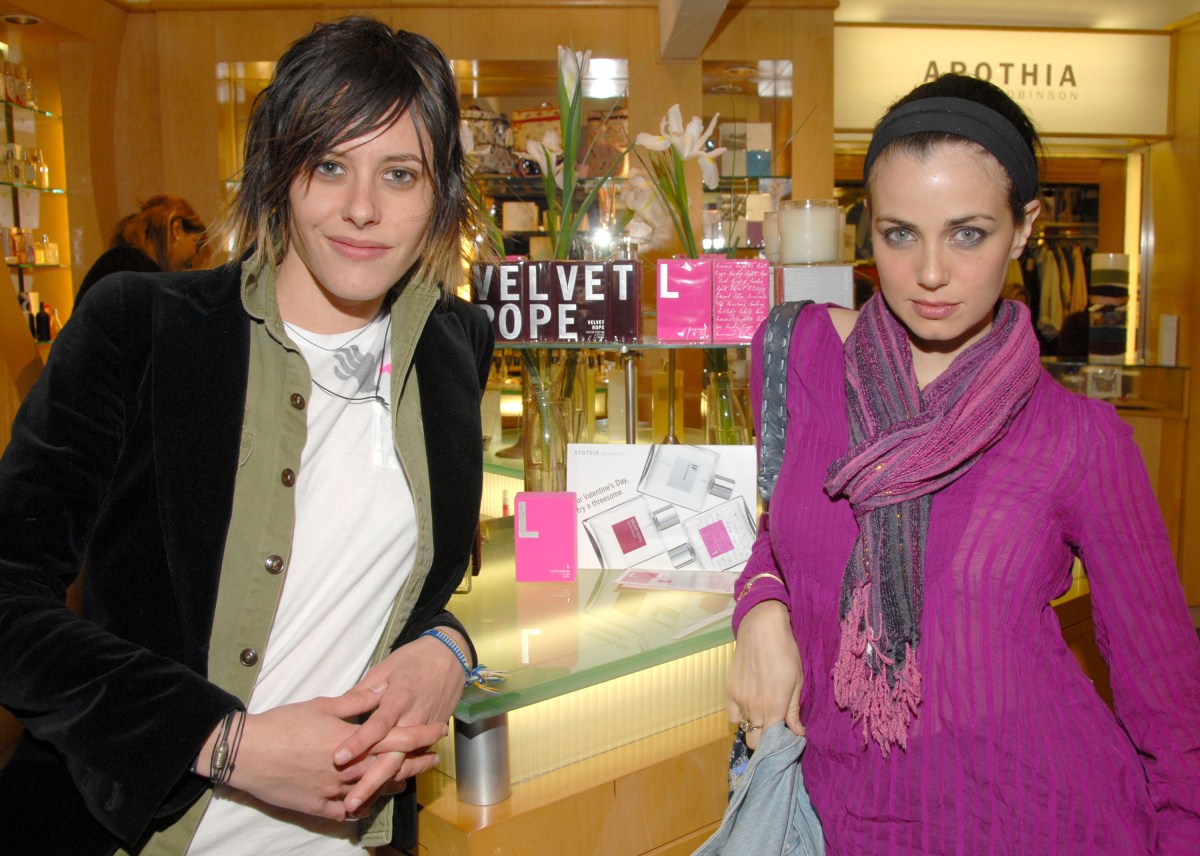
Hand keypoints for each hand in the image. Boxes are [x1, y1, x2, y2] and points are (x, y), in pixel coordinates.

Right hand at [196, 692, 446, 820]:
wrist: (248, 753)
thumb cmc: (284, 723)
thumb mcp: (322, 705)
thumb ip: (356, 701)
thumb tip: (381, 692)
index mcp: (352, 741)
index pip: (397, 738)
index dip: (421, 735)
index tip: (438, 731)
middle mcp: (348, 770)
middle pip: (392, 767)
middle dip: (416, 762)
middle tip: (432, 758)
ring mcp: (334, 792)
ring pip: (374, 792)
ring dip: (394, 784)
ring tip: (408, 779)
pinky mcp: (318, 808)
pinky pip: (348, 812)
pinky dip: (363, 806)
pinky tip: (371, 802)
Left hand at [332, 629, 467, 814]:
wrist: (451, 657)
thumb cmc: (413, 659)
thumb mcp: (385, 668)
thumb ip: (363, 691)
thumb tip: (339, 707)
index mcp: (399, 697)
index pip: (378, 725)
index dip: (359, 742)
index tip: (338, 758)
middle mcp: (413, 718)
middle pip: (392, 756)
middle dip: (370, 782)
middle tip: (349, 804)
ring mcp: (425, 730)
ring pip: (404, 764)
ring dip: (383, 786)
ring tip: (361, 806)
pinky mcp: (431, 736)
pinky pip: (413, 760)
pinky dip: (397, 778)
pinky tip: (379, 794)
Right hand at [727, 600, 803, 749]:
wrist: (761, 629)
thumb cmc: (785, 653)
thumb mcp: (797, 681)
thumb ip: (793, 711)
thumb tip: (798, 734)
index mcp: (774, 708)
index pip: (772, 744)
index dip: (779, 745)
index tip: (787, 738)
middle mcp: (754, 708)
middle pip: (754, 742)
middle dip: (765, 741)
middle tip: (775, 729)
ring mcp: (739, 700)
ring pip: (744, 728)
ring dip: (754, 727)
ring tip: (764, 715)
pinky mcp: (729, 691)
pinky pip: (732, 716)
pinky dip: (740, 716)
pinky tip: (750, 706)